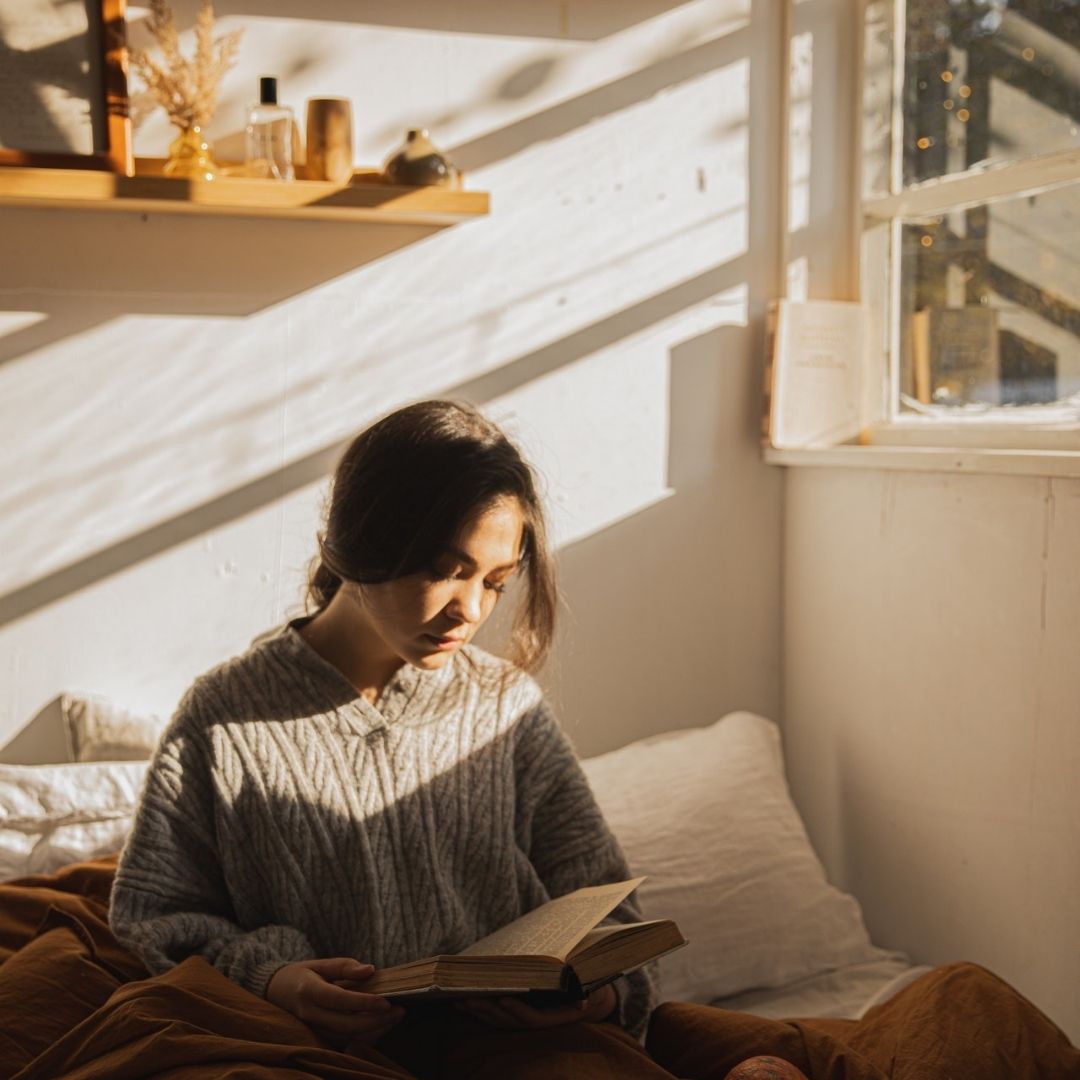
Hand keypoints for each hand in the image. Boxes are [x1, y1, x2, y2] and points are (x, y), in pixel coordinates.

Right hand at [266, 958, 404, 1043]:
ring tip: (394, 1018)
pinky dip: (363, 1037)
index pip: (340, 1000)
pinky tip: (380, 1027)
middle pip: (345, 1024)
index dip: (364, 1002)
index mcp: (310, 991)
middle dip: (375, 1021)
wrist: (273, 992)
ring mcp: (311, 1030)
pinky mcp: (316, 1038)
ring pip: (346, 1037)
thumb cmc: (301, 974)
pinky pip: (342, 1042)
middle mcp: (309, 1014)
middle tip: (399, 1011)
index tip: (387, 1002)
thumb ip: (345, 965)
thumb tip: (371, 970)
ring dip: (373, 1031)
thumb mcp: (320, 963)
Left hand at [456, 982, 617, 1028]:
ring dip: (479, 1011)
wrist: (590, 999)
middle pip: (510, 1021)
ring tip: (459, 998)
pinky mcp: (518, 1014)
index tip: (502, 1000)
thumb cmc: (590, 986)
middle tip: (468, 998)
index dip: (518, 1011)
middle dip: (489, 1010)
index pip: (533, 1018)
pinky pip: (497, 1016)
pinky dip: (481, 1010)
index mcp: (558, 1016)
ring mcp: (527, 1019)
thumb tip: (584, 1001)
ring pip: (499, 1021)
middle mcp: (540, 1021)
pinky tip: (464, 999)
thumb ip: (589, 991)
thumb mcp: (593, 986)